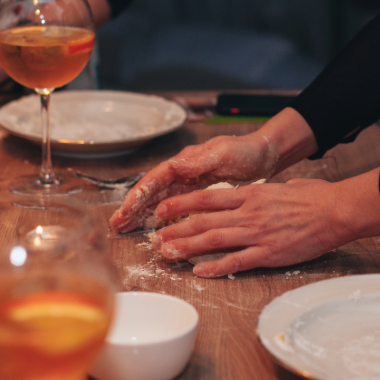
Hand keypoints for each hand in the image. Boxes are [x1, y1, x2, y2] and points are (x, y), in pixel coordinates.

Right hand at [109, 132, 279, 232]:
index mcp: (186, 161)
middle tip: (116, 223)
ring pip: (159, 200)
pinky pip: (174, 207)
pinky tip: (151, 227)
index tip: (127, 208)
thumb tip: (175, 165)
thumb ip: (200, 160)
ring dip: (142, 213)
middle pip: (152, 190)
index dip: (141, 193)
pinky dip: (160, 217)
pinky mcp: (198, 195)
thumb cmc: (246, 151)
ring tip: (124, 228)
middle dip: (133, 206)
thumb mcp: (224, 153)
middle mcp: (183, 172)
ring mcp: (189, 184)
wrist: (264, 155)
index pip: (157, 178)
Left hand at [150, 178, 348, 276]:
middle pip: (203, 221)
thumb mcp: (282, 187)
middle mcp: (248, 214)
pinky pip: (236, 262)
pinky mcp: (268, 254)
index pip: (207, 198)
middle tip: (155, 237)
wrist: (335, 211)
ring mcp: (257, 235)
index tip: (163, 208)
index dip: (181, 204)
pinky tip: (198, 271)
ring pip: (213, 241)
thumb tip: (251, 197)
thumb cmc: (313, 197)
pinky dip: (215, 267)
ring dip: (187, 248)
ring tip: (167, 254)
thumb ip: (261, 194)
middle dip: (175, 229)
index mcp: (250, 195)